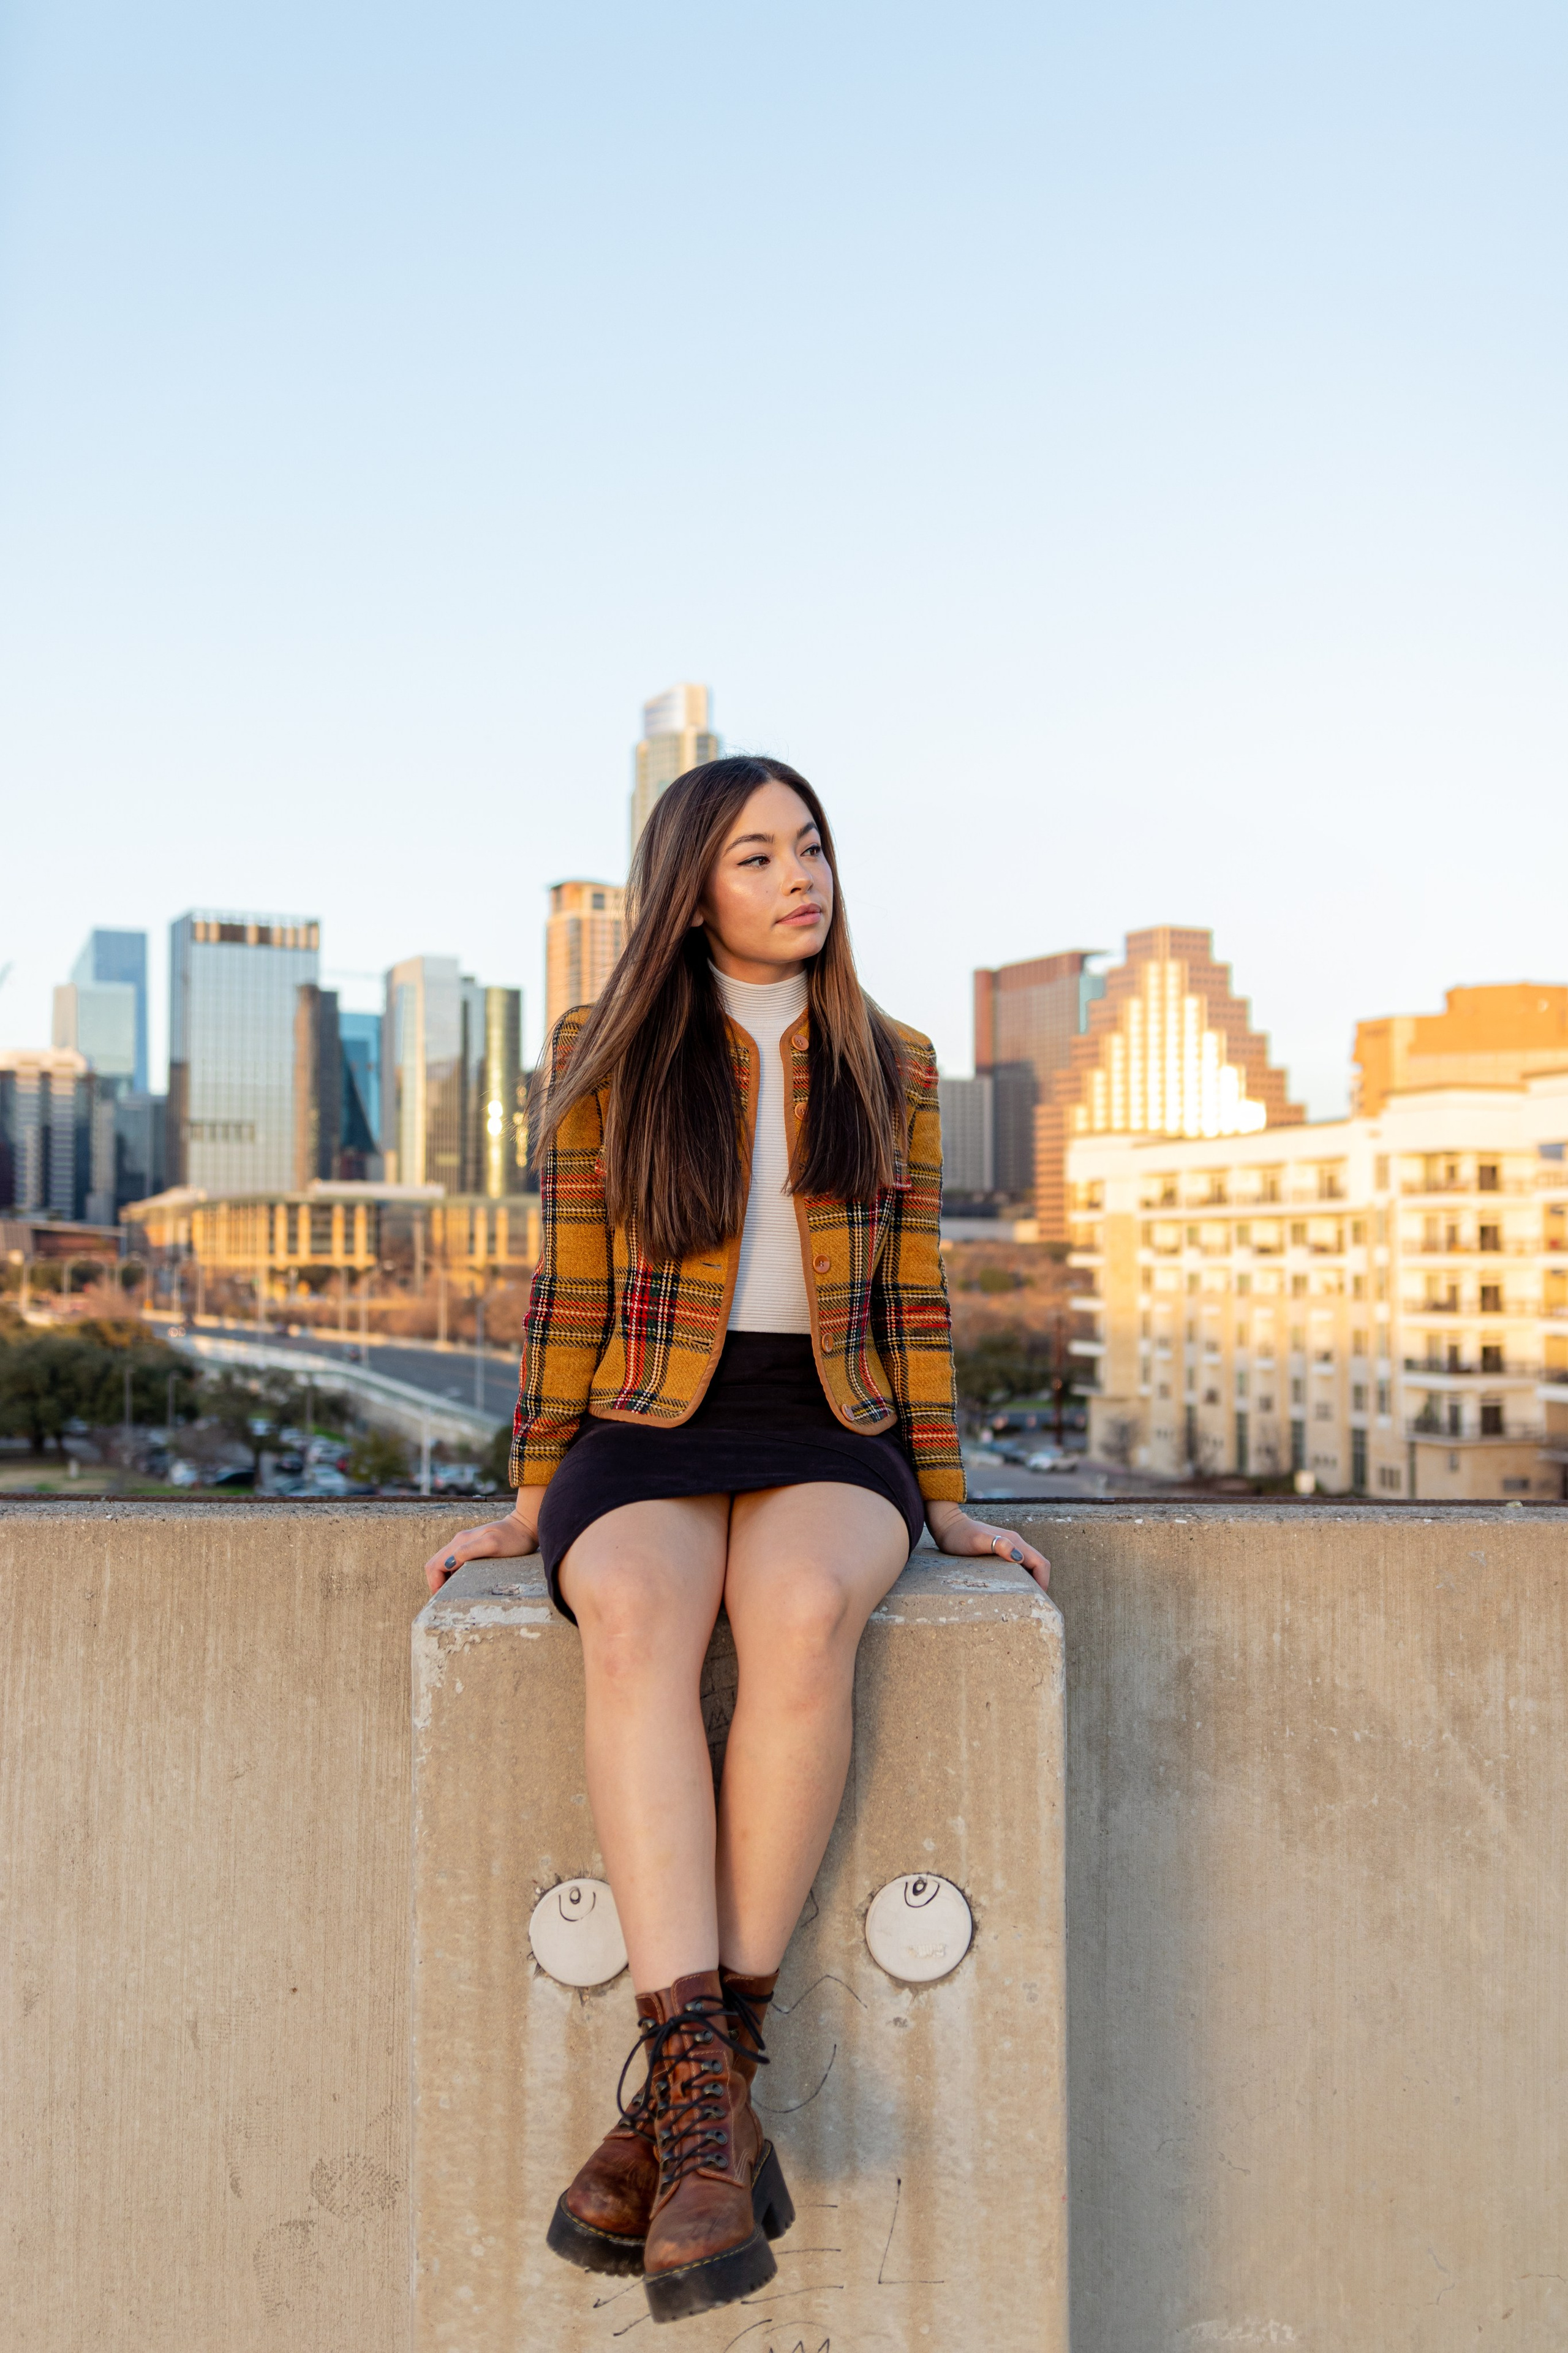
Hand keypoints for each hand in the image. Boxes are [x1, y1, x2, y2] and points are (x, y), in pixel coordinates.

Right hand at [423, 1491, 544, 1594]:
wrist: (527, 1525)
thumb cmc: (514, 1538)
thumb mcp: (492, 1545)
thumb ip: (469, 1551)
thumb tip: (449, 1563)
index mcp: (460, 1543)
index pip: (434, 1565)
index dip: (434, 1584)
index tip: (443, 1599)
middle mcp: (458, 1542)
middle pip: (435, 1565)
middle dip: (436, 1584)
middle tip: (446, 1601)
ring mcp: (464, 1544)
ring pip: (443, 1565)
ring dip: (443, 1580)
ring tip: (454, 1595)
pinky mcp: (472, 1548)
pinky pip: (454, 1564)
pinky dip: (453, 1576)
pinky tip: (464, 1584)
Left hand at [925, 1502, 1048, 1591]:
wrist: (947, 1525)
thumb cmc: (959, 1535)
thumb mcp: (977, 1541)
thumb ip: (998, 1545)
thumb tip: (1018, 1557)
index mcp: (1015, 1542)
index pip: (1041, 1563)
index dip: (1044, 1581)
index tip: (1038, 1599)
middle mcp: (1015, 1543)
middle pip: (1038, 1565)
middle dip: (1040, 1584)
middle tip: (1032, 1604)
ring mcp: (1009, 1546)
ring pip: (1029, 1566)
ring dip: (1031, 1582)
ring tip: (1023, 1599)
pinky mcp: (1000, 1550)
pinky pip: (1018, 1566)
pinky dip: (1021, 1578)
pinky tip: (1011, 1589)